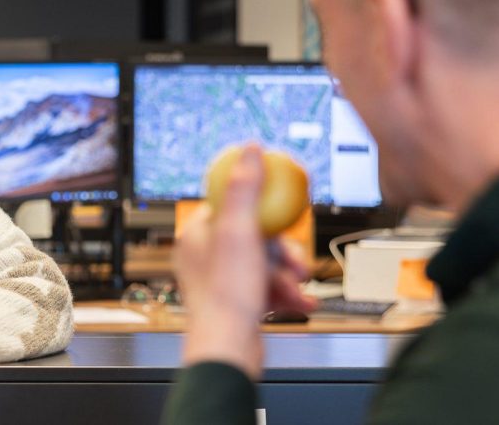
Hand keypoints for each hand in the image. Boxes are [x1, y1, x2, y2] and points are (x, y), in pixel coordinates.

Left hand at [174, 145, 316, 378]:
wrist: (229, 349)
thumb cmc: (228, 294)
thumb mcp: (241, 231)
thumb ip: (246, 188)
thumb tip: (250, 149)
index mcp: (197, 235)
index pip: (233, 206)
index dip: (263, 208)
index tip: (284, 210)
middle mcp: (204, 256)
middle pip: (255, 237)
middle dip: (283, 251)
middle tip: (297, 262)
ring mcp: (220, 281)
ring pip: (266, 264)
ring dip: (288, 275)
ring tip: (299, 289)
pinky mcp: (236, 303)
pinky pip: (267, 288)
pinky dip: (286, 294)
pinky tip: (301, 303)